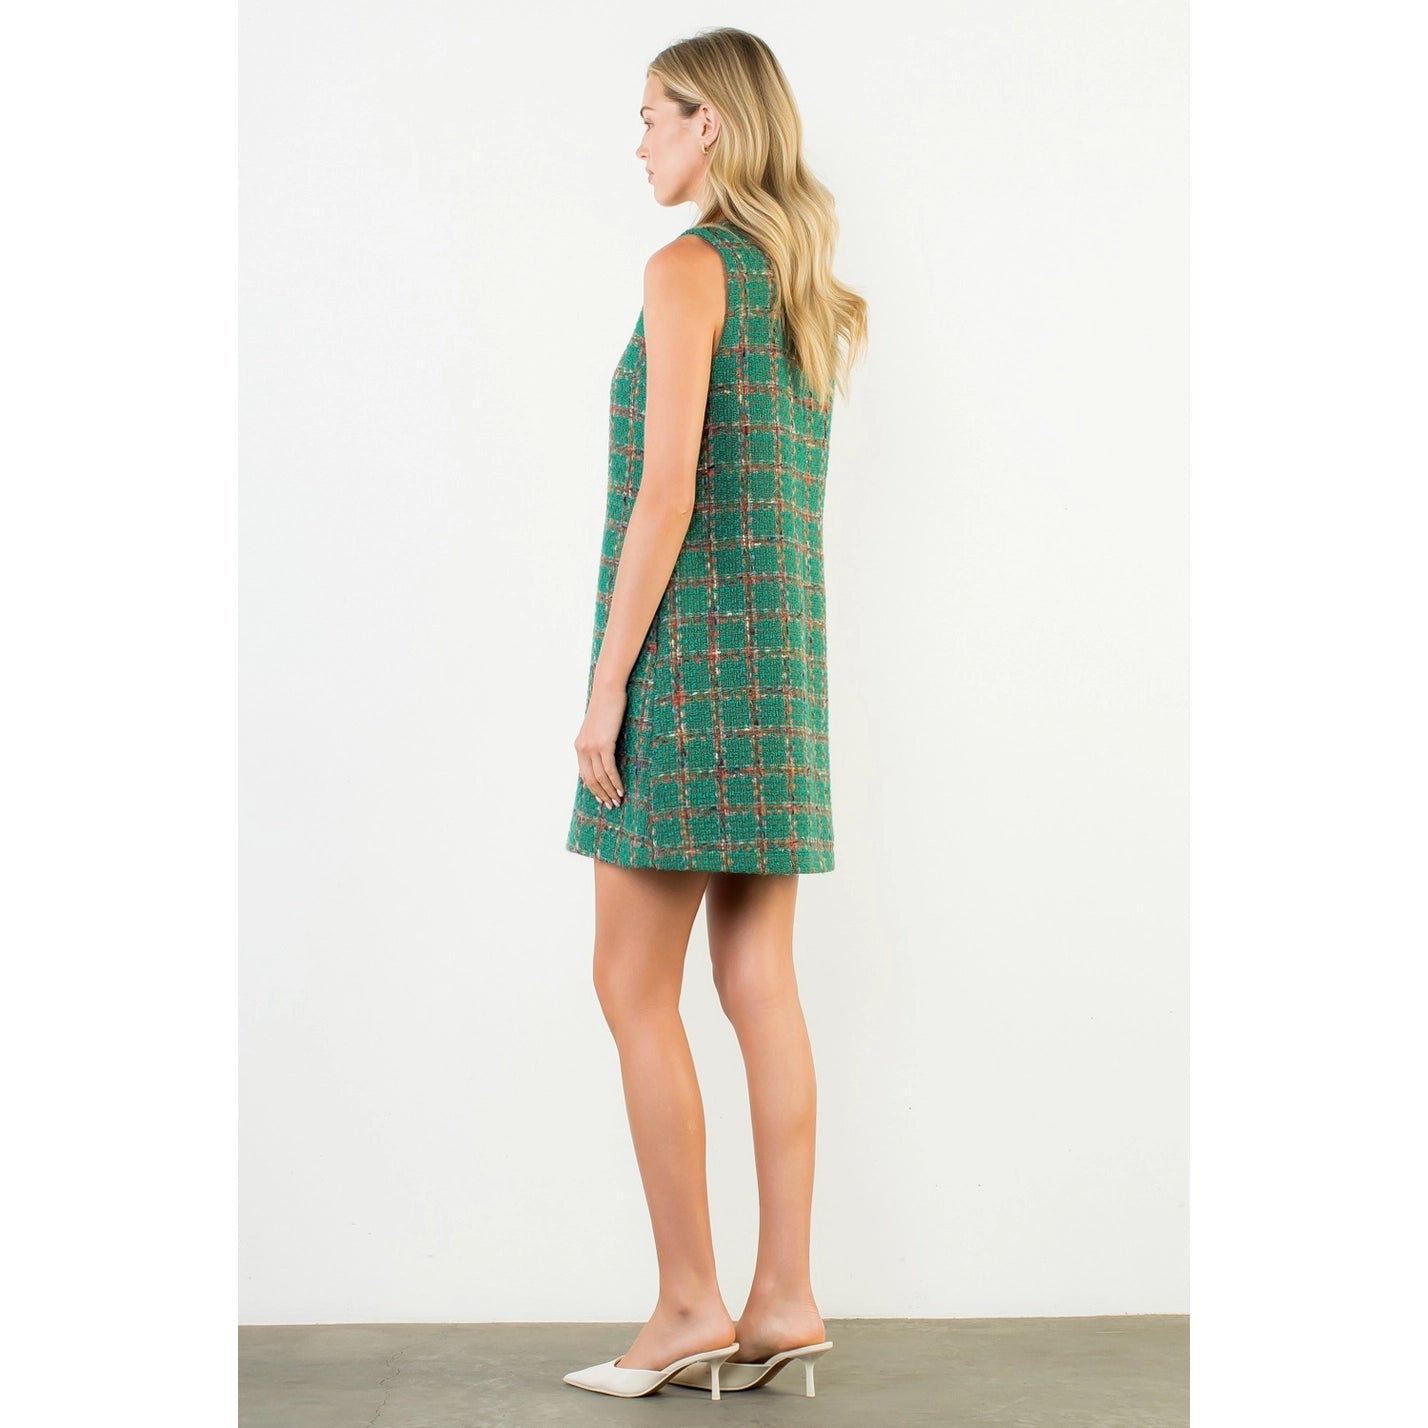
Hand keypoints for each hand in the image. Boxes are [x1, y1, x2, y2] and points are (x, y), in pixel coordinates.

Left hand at [574, 682, 626, 808]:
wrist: (607, 690)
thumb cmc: (607, 706)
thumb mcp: (599, 727)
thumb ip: (599, 741)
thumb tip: (606, 754)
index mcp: (579, 746)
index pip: (584, 774)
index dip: (593, 788)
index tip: (602, 798)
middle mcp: (582, 748)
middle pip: (590, 779)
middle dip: (601, 794)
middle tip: (611, 805)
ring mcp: (592, 747)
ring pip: (600, 777)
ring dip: (609, 791)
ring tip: (618, 801)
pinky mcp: (604, 744)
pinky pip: (609, 769)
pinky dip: (615, 781)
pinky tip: (621, 789)